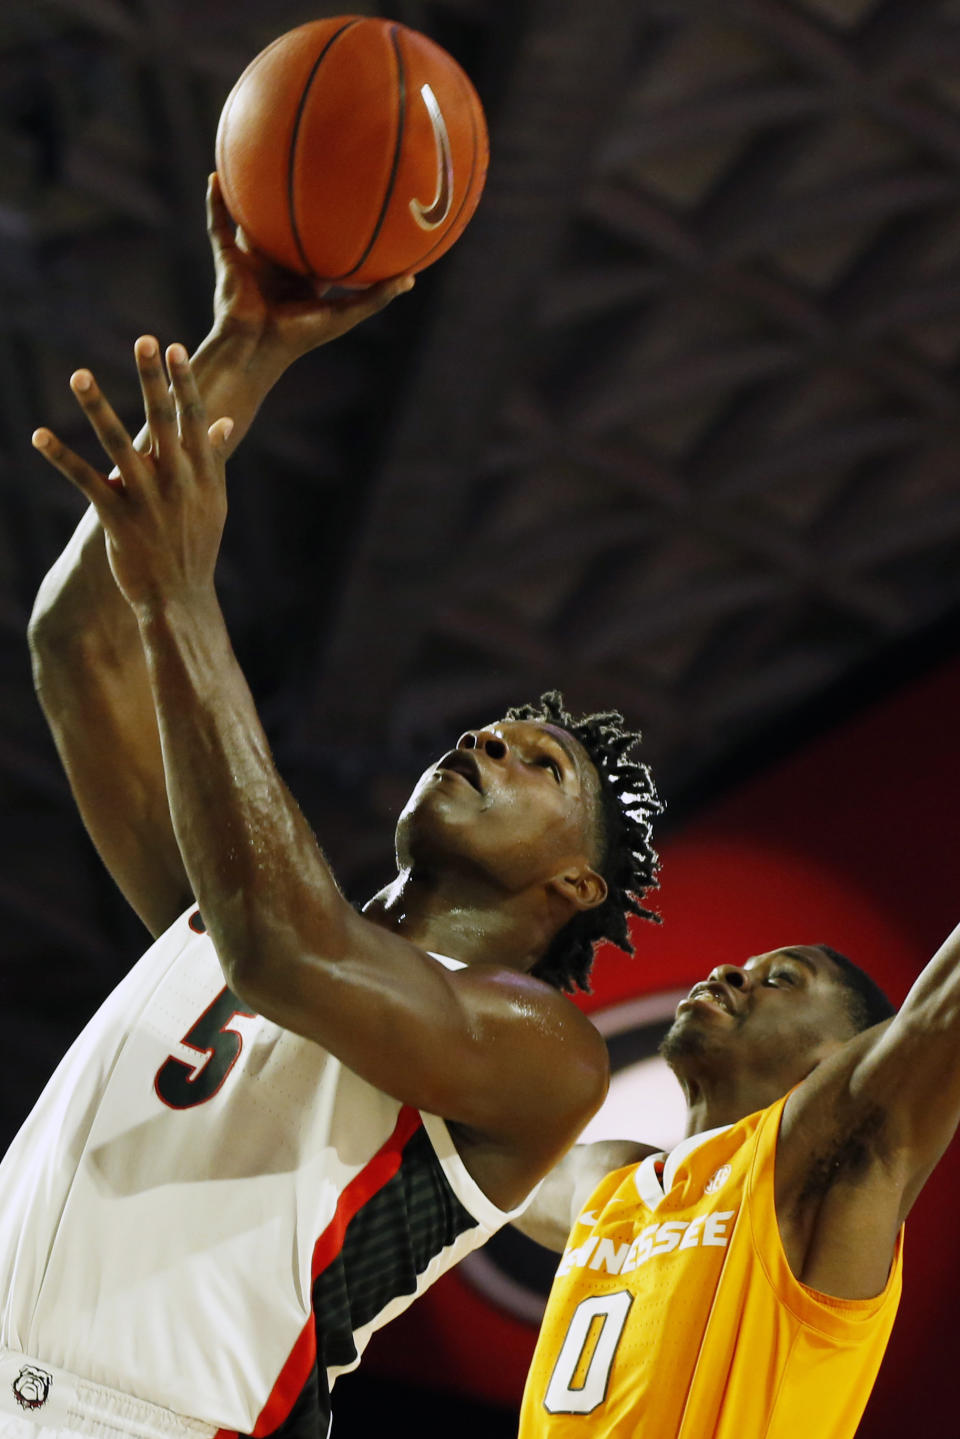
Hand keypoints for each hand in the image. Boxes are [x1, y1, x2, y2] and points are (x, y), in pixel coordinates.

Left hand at [32, 337, 232, 613]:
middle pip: (163, 421)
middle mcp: (176, 481)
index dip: (183, 383)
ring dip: (97, 407)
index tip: (173, 348)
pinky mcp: (117, 518)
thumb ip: (213, 458)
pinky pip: (85, 480)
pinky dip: (61, 457)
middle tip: (143, 340)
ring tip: (80, 374)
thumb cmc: (196, 546)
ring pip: (118, 444)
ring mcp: (146, 498)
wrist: (179, 599)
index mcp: (202, 474)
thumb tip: (224, 421)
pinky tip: (38, 436)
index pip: (194, 419)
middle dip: (152, 380)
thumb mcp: (215, 501)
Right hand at [207, 172, 414, 365]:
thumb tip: (412, 279)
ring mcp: (251, 260)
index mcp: (304, 279)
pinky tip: (215, 174)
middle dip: (293, 203)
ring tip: (252, 158)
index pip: (320, 247)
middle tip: (311, 167)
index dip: (332, 227)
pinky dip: (214, 201)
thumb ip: (376, 296)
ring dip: (249, 194)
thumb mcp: (344, 314)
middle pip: (285, 227)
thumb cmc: (300, 336)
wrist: (256, 348)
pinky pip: (218, 224)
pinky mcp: (228, 258)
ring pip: (250, 220)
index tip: (348, 199)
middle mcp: (277, 266)